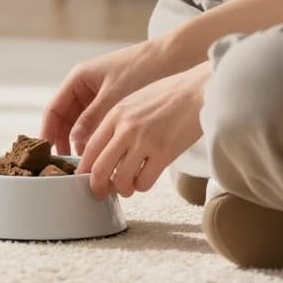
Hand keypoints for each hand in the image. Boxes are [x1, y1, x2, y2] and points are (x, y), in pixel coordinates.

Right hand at [41, 40, 175, 156]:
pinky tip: (102, 156)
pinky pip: (98, 126)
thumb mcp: (115, 94)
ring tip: (84, 166)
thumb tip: (75, 141)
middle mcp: (85, 89)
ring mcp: (99, 98)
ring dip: (81, 144)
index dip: (47, 132)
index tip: (46, 154)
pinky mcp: (114, 106)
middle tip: (67, 167)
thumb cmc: (142, 68)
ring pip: (82, 126)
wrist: (174, 58)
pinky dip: (98, 140)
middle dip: (64, 143)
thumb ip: (93, 118)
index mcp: (78, 79)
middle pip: (65, 121)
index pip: (54, 110)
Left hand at [78, 61, 210, 199]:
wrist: (198, 90)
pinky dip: (141, 186)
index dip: (84, 169)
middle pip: (99, 168)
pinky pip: (144, 181)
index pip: (89, 148)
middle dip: (97, 186)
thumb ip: (117, 123)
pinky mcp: (165, 153)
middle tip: (100, 192)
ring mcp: (145, 141)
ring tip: (127, 187)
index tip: (85, 178)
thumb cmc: (168, 95)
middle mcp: (126, 129)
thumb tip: (105, 150)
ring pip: (121, 179)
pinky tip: (145, 179)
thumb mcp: (133, 101)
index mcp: (115, 115)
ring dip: (122, 189)